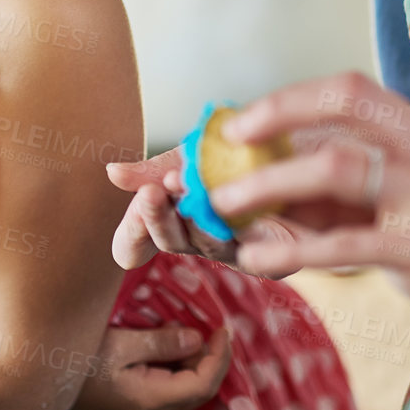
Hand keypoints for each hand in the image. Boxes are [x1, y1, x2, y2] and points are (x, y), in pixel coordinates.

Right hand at [72, 323, 231, 409]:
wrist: (41, 380)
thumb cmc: (77, 358)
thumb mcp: (119, 344)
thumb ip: (160, 343)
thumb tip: (197, 340)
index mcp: (151, 398)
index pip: (203, 384)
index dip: (220, 357)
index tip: (223, 329)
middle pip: (199, 389)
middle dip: (212, 358)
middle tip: (211, 327)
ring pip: (185, 388)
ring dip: (194, 360)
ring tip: (186, 330)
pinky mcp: (134, 403)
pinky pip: (169, 386)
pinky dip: (178, 364)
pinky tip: (167, 343)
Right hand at [106, 149, 300, 277]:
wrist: (298, 149)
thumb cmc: (238, 155)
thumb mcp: (189, 154)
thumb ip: (152, 168)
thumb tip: (111, 172)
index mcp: (171, 220)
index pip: (133, 244)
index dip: (131, 231)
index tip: (141, 195)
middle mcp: (197, 240)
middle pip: (167, 242)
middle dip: (156, 217)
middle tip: (152, 192)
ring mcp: (233, 251)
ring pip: (205, 245)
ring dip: (195, 217)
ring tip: (191, 187)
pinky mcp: (273, 259)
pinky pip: (252, 251)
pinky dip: (240, 225)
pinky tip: (235, 202)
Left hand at [204, 72, 409, 370]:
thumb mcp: (391, 220)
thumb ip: (332, 202)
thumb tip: (248, 190)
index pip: (350, 90)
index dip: (287, 100)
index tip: (235, 125)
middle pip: (347, 104)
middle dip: (275, 118)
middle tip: (223, 152)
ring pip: (340, 166)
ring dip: (271, 184)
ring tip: (225, 208)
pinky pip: (351, 242)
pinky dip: (295, 248)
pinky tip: (258, 260)